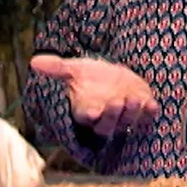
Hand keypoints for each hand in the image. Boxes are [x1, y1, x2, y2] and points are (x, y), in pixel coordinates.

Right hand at [31, 54, 160, 137]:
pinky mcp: (141, 114)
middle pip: (107, 125)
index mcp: (85, 110)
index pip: (86, 118)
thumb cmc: (90, 76)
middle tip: (117, 102)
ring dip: (132, 113)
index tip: (92, 110)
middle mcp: (104, 119)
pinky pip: (146, 119)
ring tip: (134, 99)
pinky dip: (150, 114)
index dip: (90, 115)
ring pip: (127, 122)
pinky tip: (153, 105)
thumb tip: (34, 61)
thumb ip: (57, 68)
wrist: (112, 77)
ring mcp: (123, 118)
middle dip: (113, 115)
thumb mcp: (74, 69)